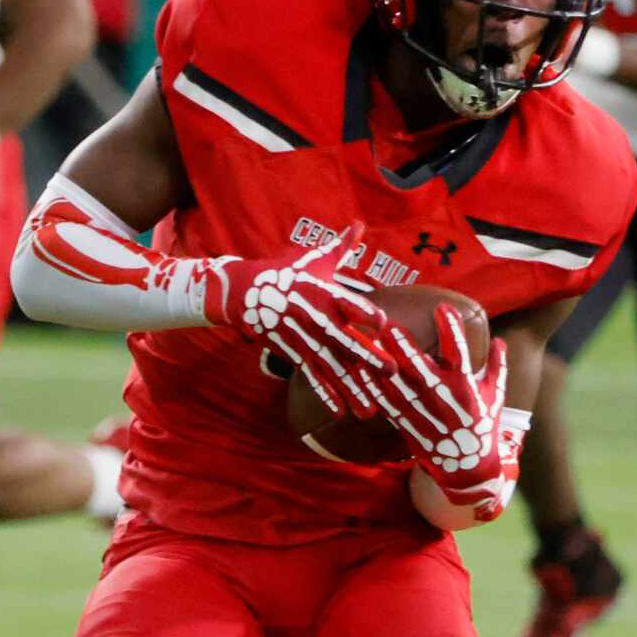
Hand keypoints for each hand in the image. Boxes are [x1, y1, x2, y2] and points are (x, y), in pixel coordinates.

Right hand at [202, 232, 391, 420]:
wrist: (244, 292)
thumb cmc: (287, 273)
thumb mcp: (314, 259)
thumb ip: (342, 246)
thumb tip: (360, 224)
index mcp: (323, 293)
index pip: (346, 303)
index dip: (364, 312)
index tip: (383, 322)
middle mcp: (315, 319)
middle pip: (345, 341)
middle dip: (368, 358)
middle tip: (392, 373)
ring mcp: (304, 340)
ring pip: (332, 367)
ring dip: (352, 389)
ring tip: (371, 409)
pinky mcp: (294, 354)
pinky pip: (312, 377)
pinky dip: (325, 394)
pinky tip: (340, 412)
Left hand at [365, 307, 510, 520]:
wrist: (467, 469)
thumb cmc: (482, 427)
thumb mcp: (496, 397)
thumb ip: (498, 367)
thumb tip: (500, 340)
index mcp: (467, 390)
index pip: (461, 355)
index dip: (452, 331)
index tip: (443, 307)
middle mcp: (445, 402)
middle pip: (422, 372)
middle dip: (406, 349)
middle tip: (390, 326)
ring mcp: (424, 416)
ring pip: (400, 389)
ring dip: (384, 368)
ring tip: (369, 345)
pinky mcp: (408, 427)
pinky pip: (388, 407)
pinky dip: (374, 391)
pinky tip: (361, 374)